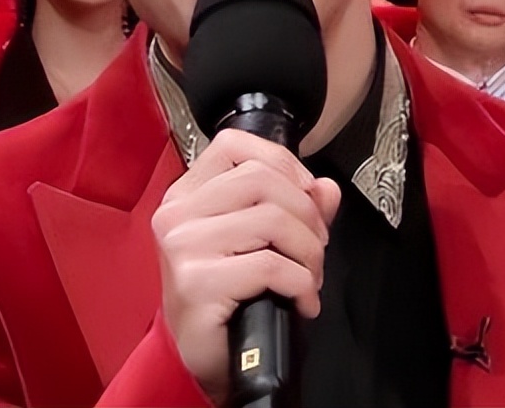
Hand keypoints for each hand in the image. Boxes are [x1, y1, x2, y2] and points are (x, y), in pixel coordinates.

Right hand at [152, 129, 340, 402]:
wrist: (197, 358)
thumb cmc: (224, 297)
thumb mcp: (257, 243)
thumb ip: (293, 208)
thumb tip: (326, 189)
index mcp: (186, 194)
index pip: (233, 144)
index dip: (281, 161)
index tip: (305, 192)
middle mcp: (178, 213)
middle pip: (261, 178)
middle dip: (306, 212)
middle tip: (316, 246)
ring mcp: (183, 246)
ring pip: (271, 219)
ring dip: (309, 252)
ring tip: (310, 276)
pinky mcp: (197, 282)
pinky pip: (270, 265)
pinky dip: (301, 283)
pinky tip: (302, 300)